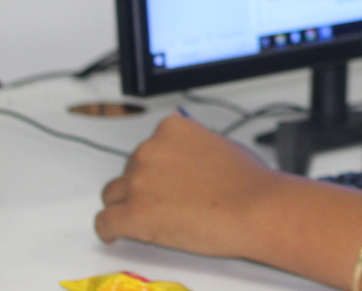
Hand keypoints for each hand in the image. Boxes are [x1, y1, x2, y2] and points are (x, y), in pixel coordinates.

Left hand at [96, 112, 284, 256]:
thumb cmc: (248, 180)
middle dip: (143, 184)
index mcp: (171, 129)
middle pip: (129, 170)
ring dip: (127, 204)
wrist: (255, 207)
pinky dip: (109, 229)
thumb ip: (194, 144)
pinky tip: (118, 233)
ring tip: (149, 218)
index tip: (164, 177)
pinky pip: (104, 222)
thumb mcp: (222, 144)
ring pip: (113, 194)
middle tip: (166, 201)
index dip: (158, 165)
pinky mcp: (132, 214)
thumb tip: (187, 153)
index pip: (150, 146)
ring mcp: (138, 181)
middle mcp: (150, 150)